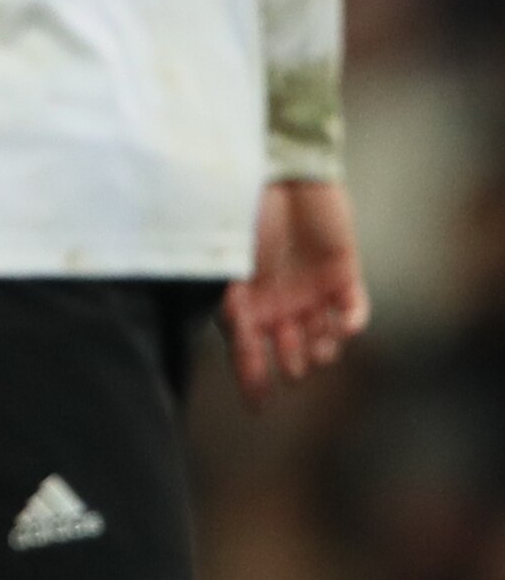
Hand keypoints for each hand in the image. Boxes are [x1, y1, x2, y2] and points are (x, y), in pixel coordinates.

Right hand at [222, 179, 369, 404]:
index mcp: (244, 307)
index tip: (260, 406)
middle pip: (288, 352)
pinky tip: (345, 328)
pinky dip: (351, 324)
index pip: (247, 356)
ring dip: (322, 350)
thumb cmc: (244, 216)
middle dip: (294, 364)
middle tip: (296, 366)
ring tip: (321, 348)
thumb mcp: (227, 265)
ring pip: (322, 339)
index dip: (253, 382)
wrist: (281, 173)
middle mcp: (277, 306)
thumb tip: (235, 342)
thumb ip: (231, 303)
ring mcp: (311, 291)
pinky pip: (353, 310)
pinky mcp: (343, 274)